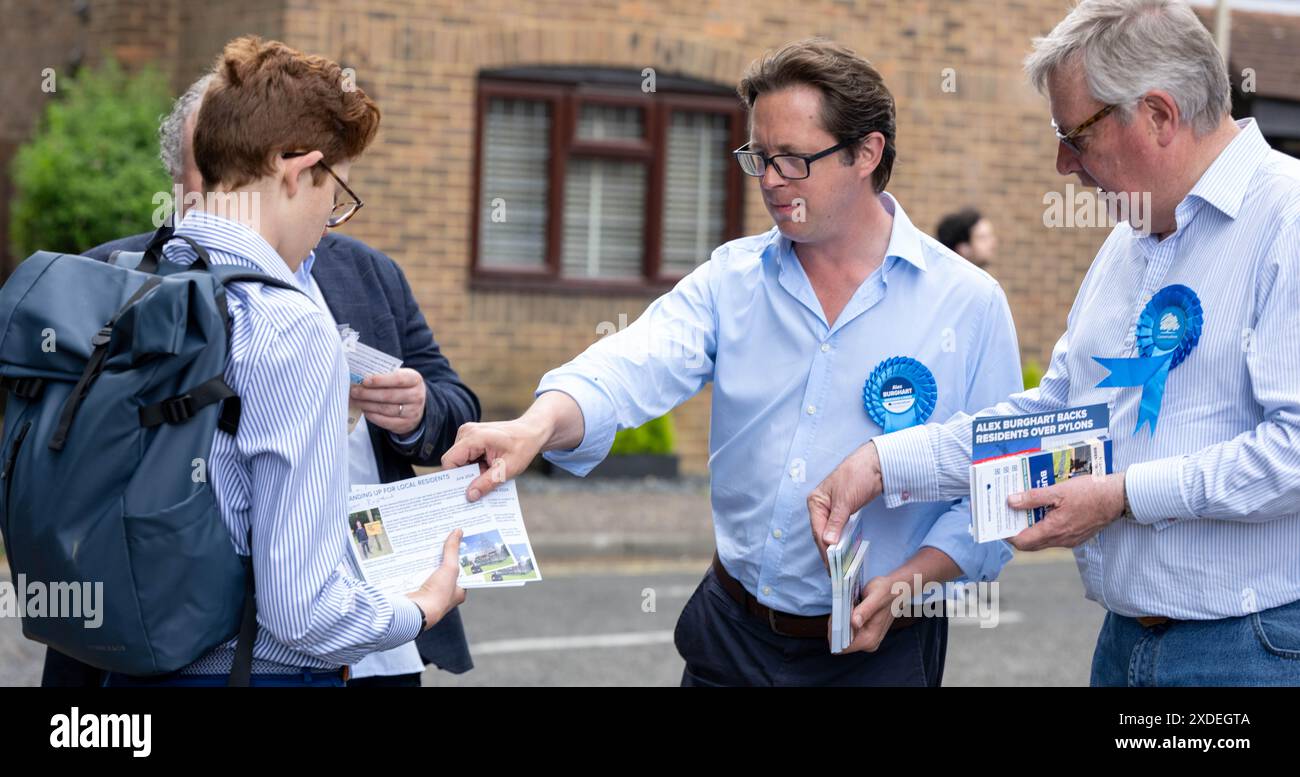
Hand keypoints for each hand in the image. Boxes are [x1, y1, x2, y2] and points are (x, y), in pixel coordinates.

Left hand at [350, 368, 425, 436]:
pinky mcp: (405, 424)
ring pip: (385, 409)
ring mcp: (412, 412)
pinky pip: (385, 421)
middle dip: (368, 393)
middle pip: (388, 395)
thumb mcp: (399, 376)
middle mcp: (416, 396)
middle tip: (354, 391)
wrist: (415, 405)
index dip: (380, 380)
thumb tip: (360, 376)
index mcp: (415, 379)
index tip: (364, 381)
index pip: (397, 379)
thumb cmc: (402, 387)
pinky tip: (364, 410)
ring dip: (367, 404)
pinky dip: (372, 415)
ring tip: (356, 400)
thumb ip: (384, 375)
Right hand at [407, 529, 466, 629]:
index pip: (462, 573)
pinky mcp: (416, 593)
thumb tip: (458, 532)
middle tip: (442, 540)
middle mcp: (445, 595)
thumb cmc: (438, 595)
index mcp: (458, 592)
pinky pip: (416, 577)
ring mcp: (429, 595)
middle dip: (442, 558)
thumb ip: (452, 550)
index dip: (461, 559)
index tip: (459, 544)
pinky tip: (412, 556)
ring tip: (426, 544)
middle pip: (445, 572)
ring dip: (427, 562)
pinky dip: (414, 568)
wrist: (415, 612)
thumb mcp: (450, 568)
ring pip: (429, 574)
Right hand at [440, 417, 547, 501]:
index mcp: (473, 437)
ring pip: (459, 461)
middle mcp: (466, 432)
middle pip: (454, 462)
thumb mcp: (508, 469)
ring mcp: (467, 433)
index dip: (455, 478)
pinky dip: (475, 465)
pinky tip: (489, 467)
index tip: (466, 491)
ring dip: (472, 471)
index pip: (449, 461)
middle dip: (466, 476)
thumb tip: (470, 496)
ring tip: (491, 472)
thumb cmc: (523, 447)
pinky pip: (465, 456)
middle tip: (484, 484)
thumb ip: (487, 483)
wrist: (532, 432)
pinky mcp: (470, 437)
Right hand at [808, 441, 883, 569]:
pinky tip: (844, 553)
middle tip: (835, 571)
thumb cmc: (858, 475)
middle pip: (822, 534)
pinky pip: (839, 530)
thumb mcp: (845, 500)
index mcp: (816, 501)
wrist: (877, 464)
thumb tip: (828, 542)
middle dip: (828, 552)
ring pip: (830, 534)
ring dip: (834, 549)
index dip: (824, 549)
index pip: (818, 530)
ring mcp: (832, 509)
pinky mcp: (843, 511)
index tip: (831, 565)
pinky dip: (841, 541)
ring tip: (839, 567)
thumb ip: (836, 522)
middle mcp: (821, 506)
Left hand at [836, 575, 898, 653]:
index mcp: (870, 639)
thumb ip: (865, 610)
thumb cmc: (887, 591)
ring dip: (840, 621)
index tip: (836, 616)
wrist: (897, 589)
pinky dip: (844, 620)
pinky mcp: (864, 634)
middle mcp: (868, 643)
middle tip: (842, 607)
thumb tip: (854, 623)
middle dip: (836, 625)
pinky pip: (847, 630)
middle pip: (840, 641)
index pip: (842, 647)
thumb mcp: (875, 596)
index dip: (834, 632)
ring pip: (842, 635)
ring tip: (848, 606)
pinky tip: (850, 608)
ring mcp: (866, 640)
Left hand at [1007, 471, 1126, 550]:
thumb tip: (1011, 502)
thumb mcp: (1058, 490)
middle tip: (1008, 515)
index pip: (1022, 542)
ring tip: (1024, 508)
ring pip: (1043, 539)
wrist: (1119, 497)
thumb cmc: (1090, 492)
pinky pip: (1055, 535)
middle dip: (1017, 530)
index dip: (1007, 534)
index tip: (998, 523)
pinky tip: (1044, 510)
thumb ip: (1033, 497)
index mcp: (1054, 530)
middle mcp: (1061, 540)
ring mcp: (1070, 539)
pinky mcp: (1077, 535)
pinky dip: (1046, 525)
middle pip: (1031, 543)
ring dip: (1032, 527)